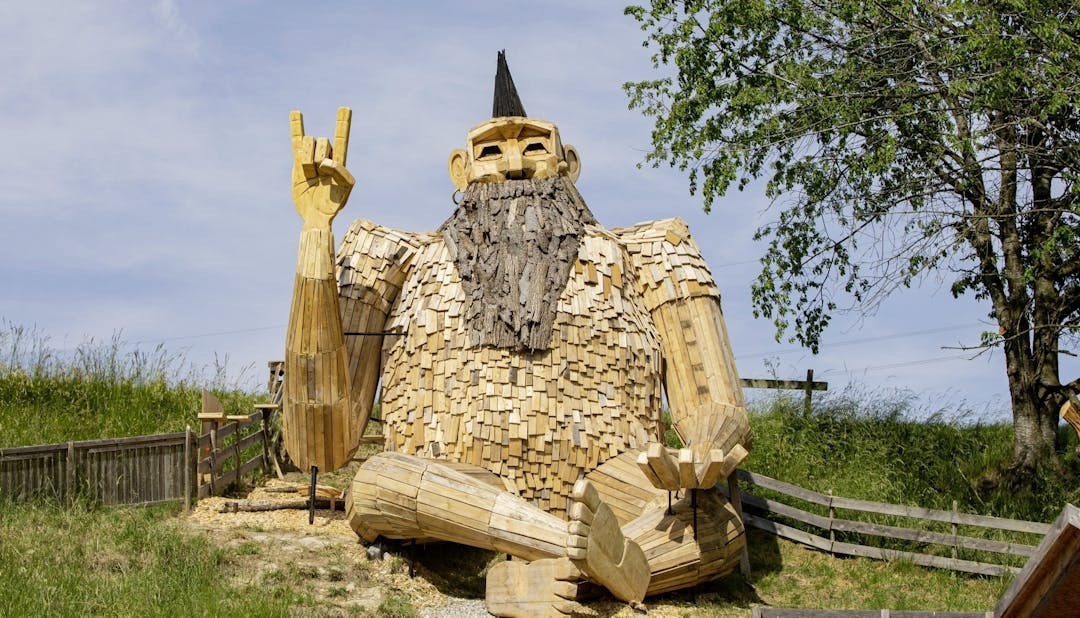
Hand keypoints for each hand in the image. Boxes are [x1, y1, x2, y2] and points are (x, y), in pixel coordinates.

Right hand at [290, 107, 354, 229]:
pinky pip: (296, 142)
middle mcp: (327, 158)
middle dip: (319, 155)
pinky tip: (296, 113)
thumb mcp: (343, 192)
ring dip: (307, 158)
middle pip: (322, 143)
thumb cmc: (331, 206)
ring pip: (308, 144)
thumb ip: (340, 174)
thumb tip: (326, 161)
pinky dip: (296, 127)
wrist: (314, 215)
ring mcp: (312, 159)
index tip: (345, 109)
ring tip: (309, 174)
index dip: (342, 123)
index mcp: (341, 163)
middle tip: (320, 172)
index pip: (341, 140)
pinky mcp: (299, 163)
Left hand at [635, 442, 747, 489]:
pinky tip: (641, 456)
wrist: (692, 476)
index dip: (716, 464)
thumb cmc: (706, 464)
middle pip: (688, 478)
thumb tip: (743, 450)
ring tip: (655, 447)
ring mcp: (675, 484)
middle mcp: (690, 484)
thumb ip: (730, 458)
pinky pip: (652, 477)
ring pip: (666, 478)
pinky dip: (646, 467)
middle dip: (686, 466)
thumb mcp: (719, 462)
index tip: (718, 452)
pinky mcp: (661, 484)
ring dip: (659, 463)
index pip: (712, 474)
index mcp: (707, 480)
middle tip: (687, 452)